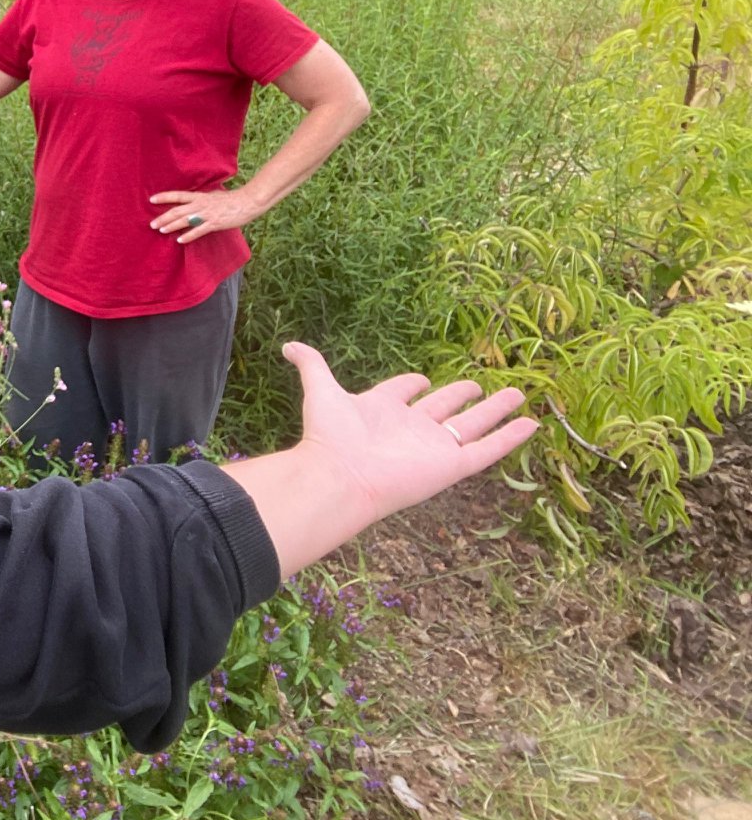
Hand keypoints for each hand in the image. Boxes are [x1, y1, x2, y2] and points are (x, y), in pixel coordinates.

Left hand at [148, 187, 260, 243]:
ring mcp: (207, 214)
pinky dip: (188, 236)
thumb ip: (202, 198)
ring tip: (161, 230)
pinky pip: (198, 231)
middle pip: (177, 210)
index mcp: (200, 196)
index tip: (151, 199)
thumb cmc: (231, 199)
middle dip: (163, 217)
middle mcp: (200, 204)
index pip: (178, 195)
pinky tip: (180, 240)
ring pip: (185, 220)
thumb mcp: (213, 195)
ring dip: (171, 226)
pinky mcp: (214, 223)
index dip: (164, 197)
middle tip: (152, 224)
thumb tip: (193, 200)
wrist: (247, 202)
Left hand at [287, 342, 535, 528]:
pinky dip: (510, 437)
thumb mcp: (321, 390)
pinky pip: (487, 448)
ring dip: (496, 411)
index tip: (423, 377)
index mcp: (382, 409)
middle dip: (463, 396)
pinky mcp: (452, 465)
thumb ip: (311, 365)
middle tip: (481, 386)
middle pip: (444, 407)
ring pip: (473, 424)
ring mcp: (434, 446)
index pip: (402, 392)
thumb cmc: (330, 434)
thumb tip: (288, 344)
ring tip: (519, 395)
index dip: (412, 384)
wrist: (341, 476)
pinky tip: (531, 424)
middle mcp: (411, 428)